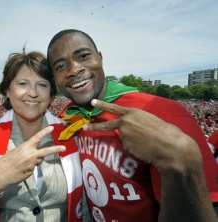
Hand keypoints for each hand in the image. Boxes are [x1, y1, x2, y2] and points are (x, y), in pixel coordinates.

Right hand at [0, 126, 65, 190]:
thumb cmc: (5, 161)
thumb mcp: (16, 152)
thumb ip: (27, 151)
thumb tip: (37, 155)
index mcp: (25, 147)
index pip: (37, 137)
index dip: (45, 132)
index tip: (52, 128)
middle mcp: (30, 155)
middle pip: (46, 151)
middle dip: (56, 149)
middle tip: (64, 148)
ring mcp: (31, 165)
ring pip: (38, 161)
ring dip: (34, 160)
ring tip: (22, 163)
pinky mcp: (31, 172)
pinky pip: (33, 168)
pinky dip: (28, 168)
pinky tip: (20, 170)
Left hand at [83, 99, 198, 169]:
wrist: (169, 145)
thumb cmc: (164, 131)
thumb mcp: (148, 119)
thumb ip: (136, 120)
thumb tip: (128, 127)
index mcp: (132, 113)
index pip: (114, 107)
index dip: (102, 104)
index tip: (93, 102)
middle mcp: (125, 122)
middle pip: (106, 125)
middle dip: (94, 126)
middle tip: (84, 127)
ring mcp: (124, 134)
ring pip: (125, 138)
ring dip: (133, 141)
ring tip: (146, 142)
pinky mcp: (126, 145)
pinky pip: (129, 147)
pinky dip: (135, 148)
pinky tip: (144, 148)